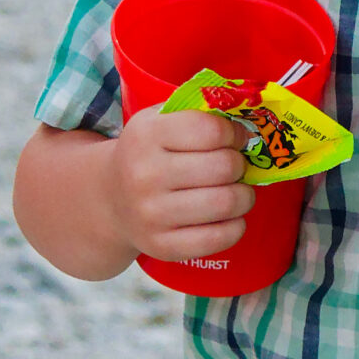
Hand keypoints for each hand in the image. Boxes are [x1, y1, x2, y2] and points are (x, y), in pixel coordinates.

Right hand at [108, 104, 252, 261]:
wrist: (111, 198)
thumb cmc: (149, 153)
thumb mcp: (161, 120)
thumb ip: (200, 112)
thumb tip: (247, 119)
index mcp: (147, 135)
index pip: (211, 130)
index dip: (235, 133)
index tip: (236, 138)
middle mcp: (144, 175)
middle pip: (224, 167)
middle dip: (241, 165)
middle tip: (236, 167)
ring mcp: (151, 215)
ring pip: (226, 203)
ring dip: (244, 196)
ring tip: (238, 192)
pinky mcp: (161, 246)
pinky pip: (218, 238)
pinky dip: (236, 227)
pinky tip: (230, 217)